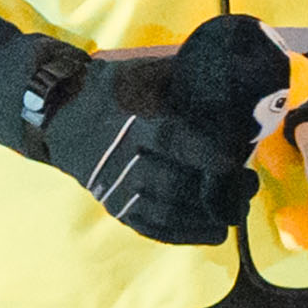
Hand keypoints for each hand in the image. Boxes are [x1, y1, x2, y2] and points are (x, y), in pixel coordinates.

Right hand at [0, 39, 246, 245]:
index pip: (171, 139)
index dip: (207, 152)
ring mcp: (113, 184)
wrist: (57, 110)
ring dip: (207, 216)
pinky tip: (214, 232)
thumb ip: (188, 81)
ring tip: (239, 210)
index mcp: (130, 117)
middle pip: (173, 182)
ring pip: (164, 210)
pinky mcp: (111, 202)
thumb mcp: (146, 74)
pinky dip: (184, 234)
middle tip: (250, 185)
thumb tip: (242, 82)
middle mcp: (119, 155)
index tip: (237, 159)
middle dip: (218, 190)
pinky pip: (149, 226)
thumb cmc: (115, 88)